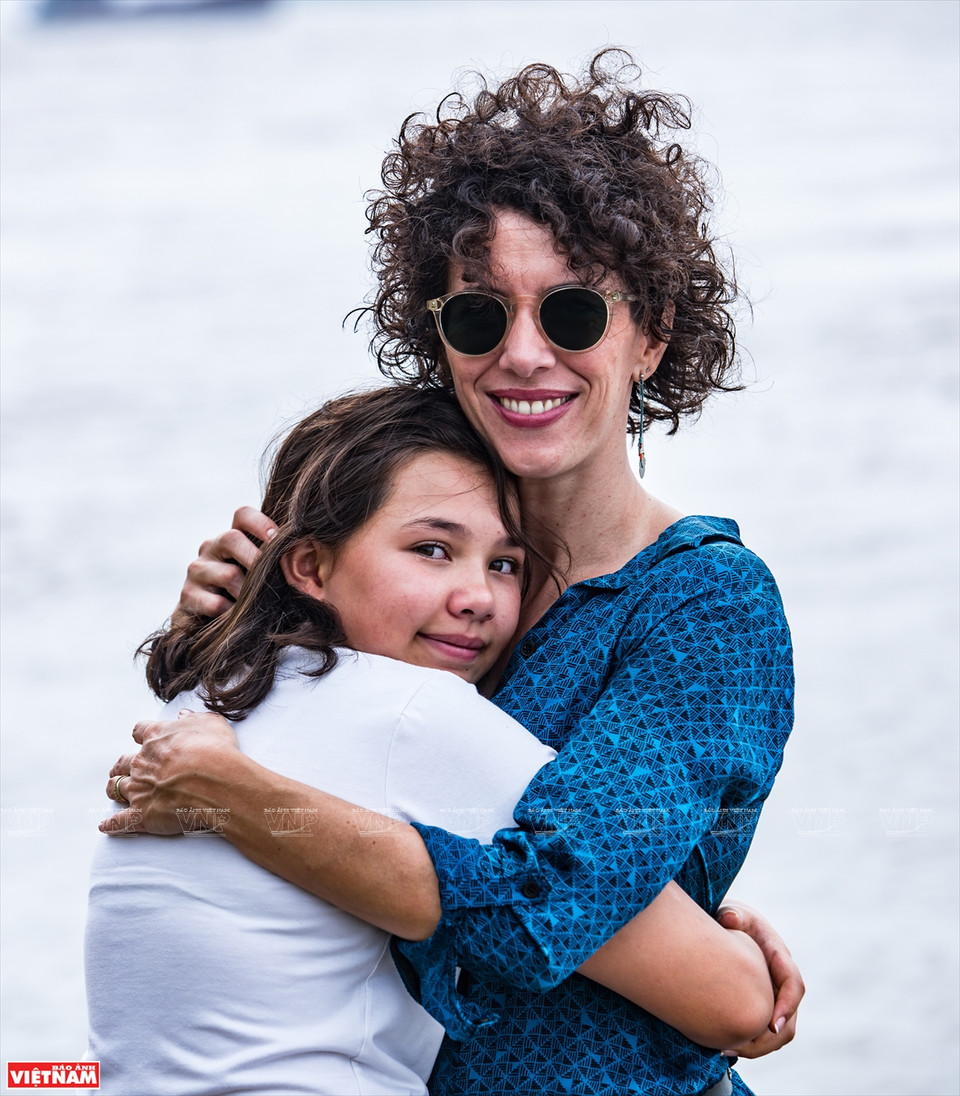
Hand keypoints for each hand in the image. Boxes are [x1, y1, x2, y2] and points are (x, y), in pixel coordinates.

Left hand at [101, 709, 240, 834]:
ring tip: (113, 790)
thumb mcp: (211, 724)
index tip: (141, 737)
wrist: (214, 781)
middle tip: (122, 767)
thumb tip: (183, 715)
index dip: (140, 735)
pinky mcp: (141, 814)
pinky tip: (106, 826)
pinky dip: (112, 824)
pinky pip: (120, 821)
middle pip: (124, 761)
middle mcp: (143, 762)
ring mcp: (139, 788)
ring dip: (114, 789)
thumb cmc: (215, 751)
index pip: (141, 731)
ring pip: (117, 787)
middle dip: (122, 764)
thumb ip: (194, 719)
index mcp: (157, 737)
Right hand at [177, 507, 276, 618]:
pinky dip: (232, 613)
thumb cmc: (246, 594)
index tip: (278, 539)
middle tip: (274, 576)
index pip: (242, 515)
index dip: (261, 522)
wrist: (208, 623)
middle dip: (257, 558)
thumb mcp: (259, 574)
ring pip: (227, 575)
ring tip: (261, 605)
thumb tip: (310, 560)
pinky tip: (239, 619)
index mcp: (231, 538)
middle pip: (230, 538)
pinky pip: (215, 603)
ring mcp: (197, 571)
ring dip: (249, 592)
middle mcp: (210, 548)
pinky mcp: (187, 596)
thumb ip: (275, 563)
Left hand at [715, 900, 803, 1057]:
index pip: (794, 984)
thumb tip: (729, 918)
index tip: (772, 1026)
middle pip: (790, 1017)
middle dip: (769, 1037)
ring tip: (728, 1050)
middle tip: (742, 1047)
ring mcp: (772, 994)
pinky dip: (748, 1043)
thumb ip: (731, 914)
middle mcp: (780, 979)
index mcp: (778, 955)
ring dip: (758, 1046)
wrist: (724, 924)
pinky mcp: (760, 1005)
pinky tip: (723, 1046)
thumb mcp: (731, 911)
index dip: (787, 1006)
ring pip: (779, 1032)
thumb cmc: (728, 917)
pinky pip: (762, 1032)